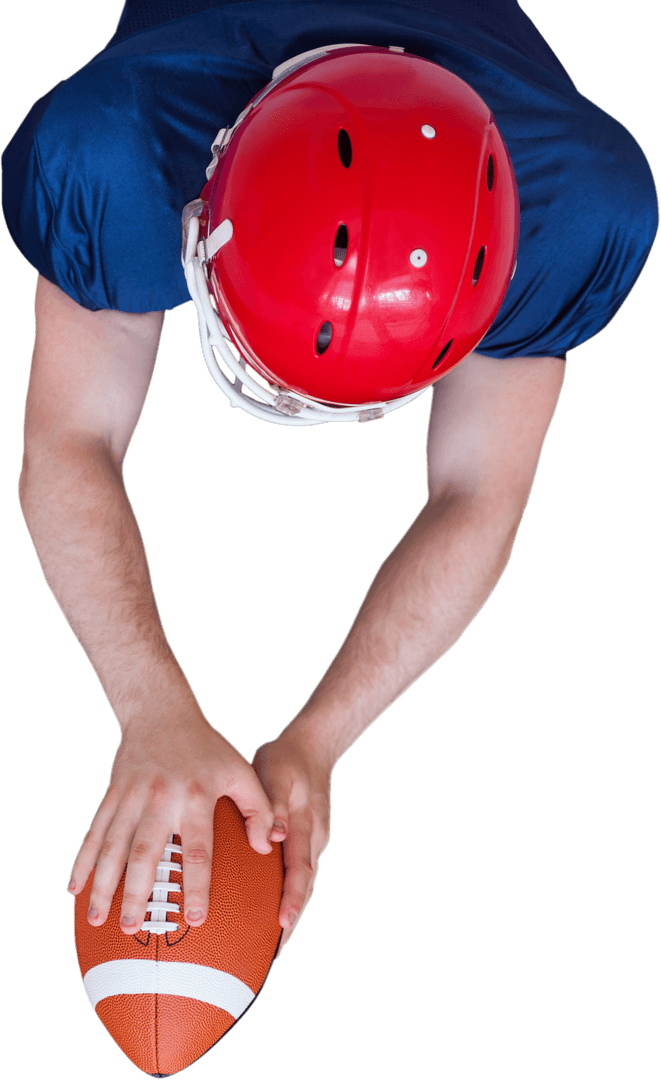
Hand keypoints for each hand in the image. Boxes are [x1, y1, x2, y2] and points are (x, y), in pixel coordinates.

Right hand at [67, 702, 274, 933]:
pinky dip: (82, 860)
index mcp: (196, 796)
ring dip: (103, 884)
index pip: (198, 848)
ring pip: (112, 846)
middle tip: (134, 929)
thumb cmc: (206, 746)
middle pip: (146, 853)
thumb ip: (259, 809)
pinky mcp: (112, 794)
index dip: (197, 885)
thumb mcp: (240, 770)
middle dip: (137, 893)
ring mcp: (132, 796)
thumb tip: (268, 848)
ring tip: (95, 919)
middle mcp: (161, 798)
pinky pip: (94, 831)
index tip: (197, 918)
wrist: (161, 710)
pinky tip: (74, 888)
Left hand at [252, 731, 331, 956]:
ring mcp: (315, 841)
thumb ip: (275, 804)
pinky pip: (301, 873)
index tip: (281, 926)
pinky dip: (292, 895)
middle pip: (305, 887)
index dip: (291, 899)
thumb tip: (275, 834)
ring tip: (272, 946)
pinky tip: (275, 909)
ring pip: (305, 883)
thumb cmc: (286, 758)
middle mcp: (315, 839)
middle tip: (272, 955)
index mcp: (306, 826)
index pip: (300, 870)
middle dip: (291, 921)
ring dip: (292, 912)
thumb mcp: (275, 772)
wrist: (312, 745)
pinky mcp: (308, 840)